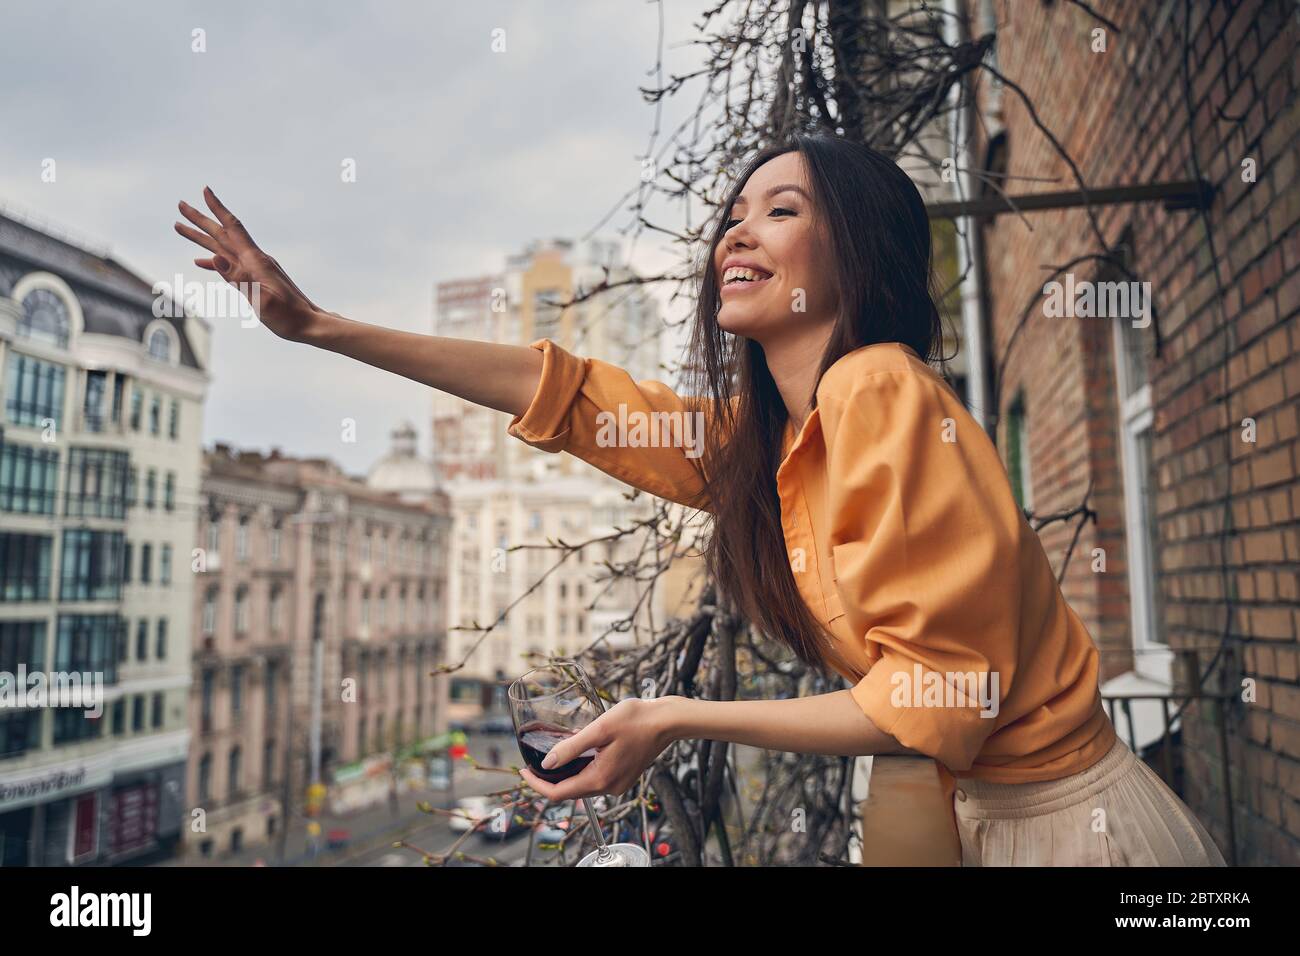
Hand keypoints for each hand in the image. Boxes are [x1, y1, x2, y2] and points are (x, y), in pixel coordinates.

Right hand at [173, 186, 324, 342]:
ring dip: (202, 237)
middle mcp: (255, 260)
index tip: (205, 190)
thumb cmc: (289, 316)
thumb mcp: (261, 300)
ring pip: (223, 248)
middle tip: (180, 204)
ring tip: (180, 227)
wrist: (310, 324)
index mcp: (256, 261)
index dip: (218, 208)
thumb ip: (238, 279)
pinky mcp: (256, 280)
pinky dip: (213, 261)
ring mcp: (255, 270)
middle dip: (201, 219)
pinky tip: (200, 261)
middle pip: (223, 234)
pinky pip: (230, 265)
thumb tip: (214, 257)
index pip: (233, 228)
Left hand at [518, 696, 676, 802]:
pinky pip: (596, 778)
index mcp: (601, 779)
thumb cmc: (636, 720)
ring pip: (583, 784)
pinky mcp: (624, 776)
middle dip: (548, 780)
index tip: (522, 772)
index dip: (537, 785)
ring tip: (551, 755)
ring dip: (565, 774)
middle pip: (570, 791)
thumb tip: (546, 764)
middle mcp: (610, 787)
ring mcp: (618, 784)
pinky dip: (582, 769)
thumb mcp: (599, 729)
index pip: (559, 793)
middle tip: (532, 763)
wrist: (667, 721)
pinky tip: (577, 752)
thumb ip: (571, 747)